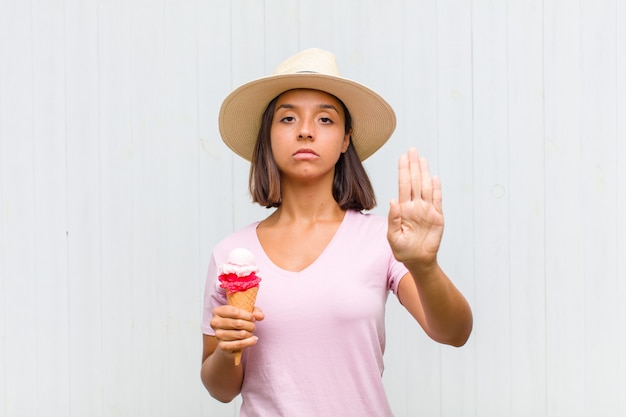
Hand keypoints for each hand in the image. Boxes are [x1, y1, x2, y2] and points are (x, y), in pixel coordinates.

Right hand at [210, 305, 263, 359]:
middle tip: (253, 326)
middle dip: (250, 325)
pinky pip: (240, 344)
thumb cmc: (236, 322)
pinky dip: (249, 342)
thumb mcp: (245, 313)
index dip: (247, 315)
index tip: (253, 317)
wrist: (229, 340)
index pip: (235, 311)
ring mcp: (217, 335)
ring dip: (250, 333)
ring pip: (241, 334)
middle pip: (238, 323)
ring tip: (251, 332)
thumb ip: (254, 312)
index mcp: (217, 311)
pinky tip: (253, 339)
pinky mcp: (222, 346)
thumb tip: (260, 316)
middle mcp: (214, 323)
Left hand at [387, 148, 443, 266]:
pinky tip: (435, 177)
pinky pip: (437, 200)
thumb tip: (392, 200)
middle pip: (415, 182)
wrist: (418, 261)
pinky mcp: (437, 217)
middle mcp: (415, 206)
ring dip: (424, 173)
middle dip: (413, 166)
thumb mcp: (393, 236)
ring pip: (426, 187)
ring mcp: (426, 210)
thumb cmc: (402, 250)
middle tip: (412, 150)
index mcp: (403, 209)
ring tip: (421, 159)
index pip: (403, 185)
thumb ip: (393, 218)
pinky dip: (437, 189)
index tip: (402, 157)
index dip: (403, 171)